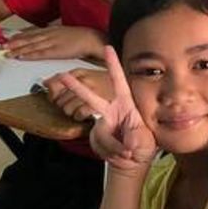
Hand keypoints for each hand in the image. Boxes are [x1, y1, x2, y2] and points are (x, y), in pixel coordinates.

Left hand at [9, 25, 105, 61]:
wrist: (90, 38)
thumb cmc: (79, 37)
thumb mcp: (63, 32)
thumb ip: (53, 34)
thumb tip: (45, 37)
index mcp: (51, 30)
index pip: (32, 33)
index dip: (19, 36)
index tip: (9, 39)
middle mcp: (48, 35)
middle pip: (28, 39)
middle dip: (15, 43)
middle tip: (3, 46)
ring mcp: (51, 43)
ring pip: (31, 46)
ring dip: (18, 49)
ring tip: (8, 52)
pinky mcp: (56, 51)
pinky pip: (40, 54)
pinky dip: (29, 55)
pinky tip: (21, 57)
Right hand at [47, 50, 156, 170]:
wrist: (133, 161)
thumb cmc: (142, 144)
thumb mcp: (146, 140)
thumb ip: (136, 139)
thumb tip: (127, 144)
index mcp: (125, 103)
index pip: (119, 81)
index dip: (113, 64)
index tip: (108, 47)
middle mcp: (111, 111)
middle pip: (91, 97)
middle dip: (76, 87)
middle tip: (62, 76)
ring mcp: (102, 124)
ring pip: (101, 135)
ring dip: (116, 148)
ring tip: (128, 153)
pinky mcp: (96, 137)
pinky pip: (100, 146)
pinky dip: (112, 154)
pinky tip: (120, 156)